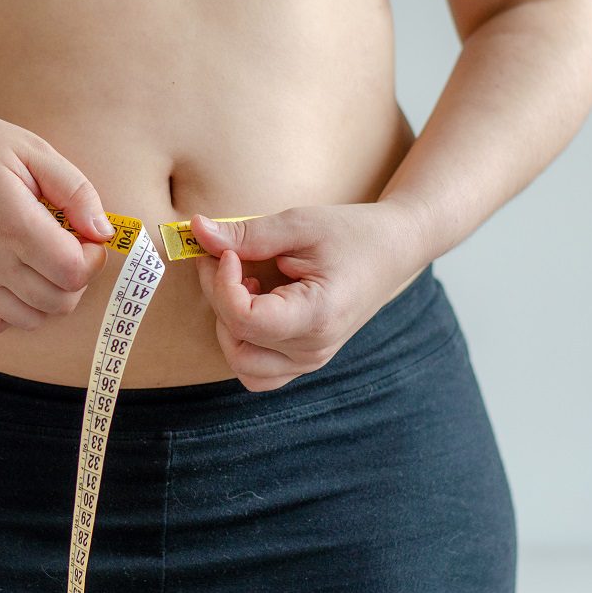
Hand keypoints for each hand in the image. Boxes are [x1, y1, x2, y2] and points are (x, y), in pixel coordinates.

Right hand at [0, 100, 114, 336]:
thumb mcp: (33, 150)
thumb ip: (76, 191)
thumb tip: (104, 231)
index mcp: (15, 224)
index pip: (73, 272)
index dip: (93, 257)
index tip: (85, 233)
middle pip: (59, 302)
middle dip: (78, 277)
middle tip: (68, 245)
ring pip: (30, 319)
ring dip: (50, 297)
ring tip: (45, 261)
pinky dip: (11, 313)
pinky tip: (17, 281)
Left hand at [190, 202, 429, 391]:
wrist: (395, 249)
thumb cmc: (353, 233)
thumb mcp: (300, 223)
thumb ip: (247, 233)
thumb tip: (197, 231)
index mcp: (317, 317)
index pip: (244, 320)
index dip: (222, 284)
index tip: (228, 252)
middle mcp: (313, 350)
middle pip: (236, 339)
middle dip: (218, 295)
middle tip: (225, 255)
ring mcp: (310, 361)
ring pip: (241, 363)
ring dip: (228, 323)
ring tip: (245, 285)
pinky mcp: (304, 360)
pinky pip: (257, 369)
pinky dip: (243, 341)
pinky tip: (254, 304)